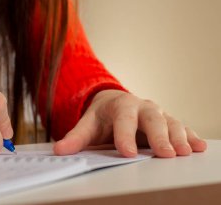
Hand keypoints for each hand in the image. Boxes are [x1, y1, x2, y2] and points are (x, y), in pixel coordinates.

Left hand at [54, 90, 206, 157]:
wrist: (114, 102)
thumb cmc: (102, 116)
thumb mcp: (88, 124)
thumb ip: (76, 138)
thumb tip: (59, 150)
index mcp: (120, 106)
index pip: (123, 120)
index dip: (125, 136)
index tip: (126, 153)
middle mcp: (142, 107)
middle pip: (152, 120)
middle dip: (159, 137)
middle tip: (165, 154)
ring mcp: (157, 114)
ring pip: (170, 123)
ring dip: (179, 137)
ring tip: (185, 152)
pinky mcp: (167, 121)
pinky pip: (181, 127)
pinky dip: (190, 136)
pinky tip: (198, 146)